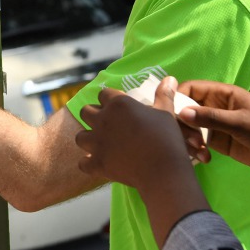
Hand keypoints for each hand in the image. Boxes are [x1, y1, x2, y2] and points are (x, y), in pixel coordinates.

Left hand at [75, 78, 193, 191]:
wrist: (164, 171)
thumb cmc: (167, 139)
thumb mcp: (167, 113)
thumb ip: (164, 94)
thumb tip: (170, 78)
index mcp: (118, 104)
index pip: (103, 94)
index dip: (110, 100)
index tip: (120, 108)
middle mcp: (103, 120)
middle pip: (85, 111)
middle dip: (93, 116)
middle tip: (107, 125)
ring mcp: (97, 142)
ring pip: (79, 136)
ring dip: (88, 139)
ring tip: (100, 144)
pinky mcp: (97, 163)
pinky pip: (83, 163)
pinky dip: (89, 164)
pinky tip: (99, 165)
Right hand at [178, 80, 249, 175]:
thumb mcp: (240, 122)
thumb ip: (211, 118)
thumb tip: (181, 112)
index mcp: (222, 94)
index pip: (192, 89)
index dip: (178, 97)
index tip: (168, 112)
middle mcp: (216, 107)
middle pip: (188, 108)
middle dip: (183, 122)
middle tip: (189, 139)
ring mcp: (217, 125)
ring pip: (191, 127)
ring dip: (189, 138)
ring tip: (198, 151)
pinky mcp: (219, 143)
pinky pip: (199, 142)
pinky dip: (196, 149)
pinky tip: (203, 159)